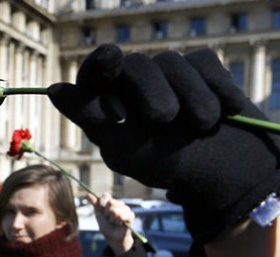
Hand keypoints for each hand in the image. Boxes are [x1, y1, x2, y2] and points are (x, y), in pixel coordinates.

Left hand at [48, 44, 279, 243]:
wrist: (224, 171)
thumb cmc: (165, 162)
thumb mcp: (123, 148)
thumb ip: (90, 116)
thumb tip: (54, 89)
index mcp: (110, 98)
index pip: (95, 71)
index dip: (100, 64)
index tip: (111, 63)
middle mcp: (136, 79)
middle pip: (136, 63)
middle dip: (151, 91)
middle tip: (164, 119)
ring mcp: (170, 71)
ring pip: (173, 62)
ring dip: (190, 99)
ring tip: (201, 126)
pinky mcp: (203, 67)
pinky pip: (205, 63)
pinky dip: (216, 90)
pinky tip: (224, 113)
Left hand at [89, 193, 133, 253]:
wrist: (112, 237)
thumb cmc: (105, 225)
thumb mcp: (98, 214)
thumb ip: (95, 204)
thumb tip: (87, 194)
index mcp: (111, 201)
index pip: (105, 195)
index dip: (101, 204)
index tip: (102, 211)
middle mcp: (119, 203)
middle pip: (110, 203)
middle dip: (106, 213)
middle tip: (109, 218)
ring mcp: (126, 208)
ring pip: (115, 211)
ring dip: (112, 219)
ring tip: (114, 222)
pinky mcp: (131, 215)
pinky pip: (122, 216)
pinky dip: (118, 222)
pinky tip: (120, 224)